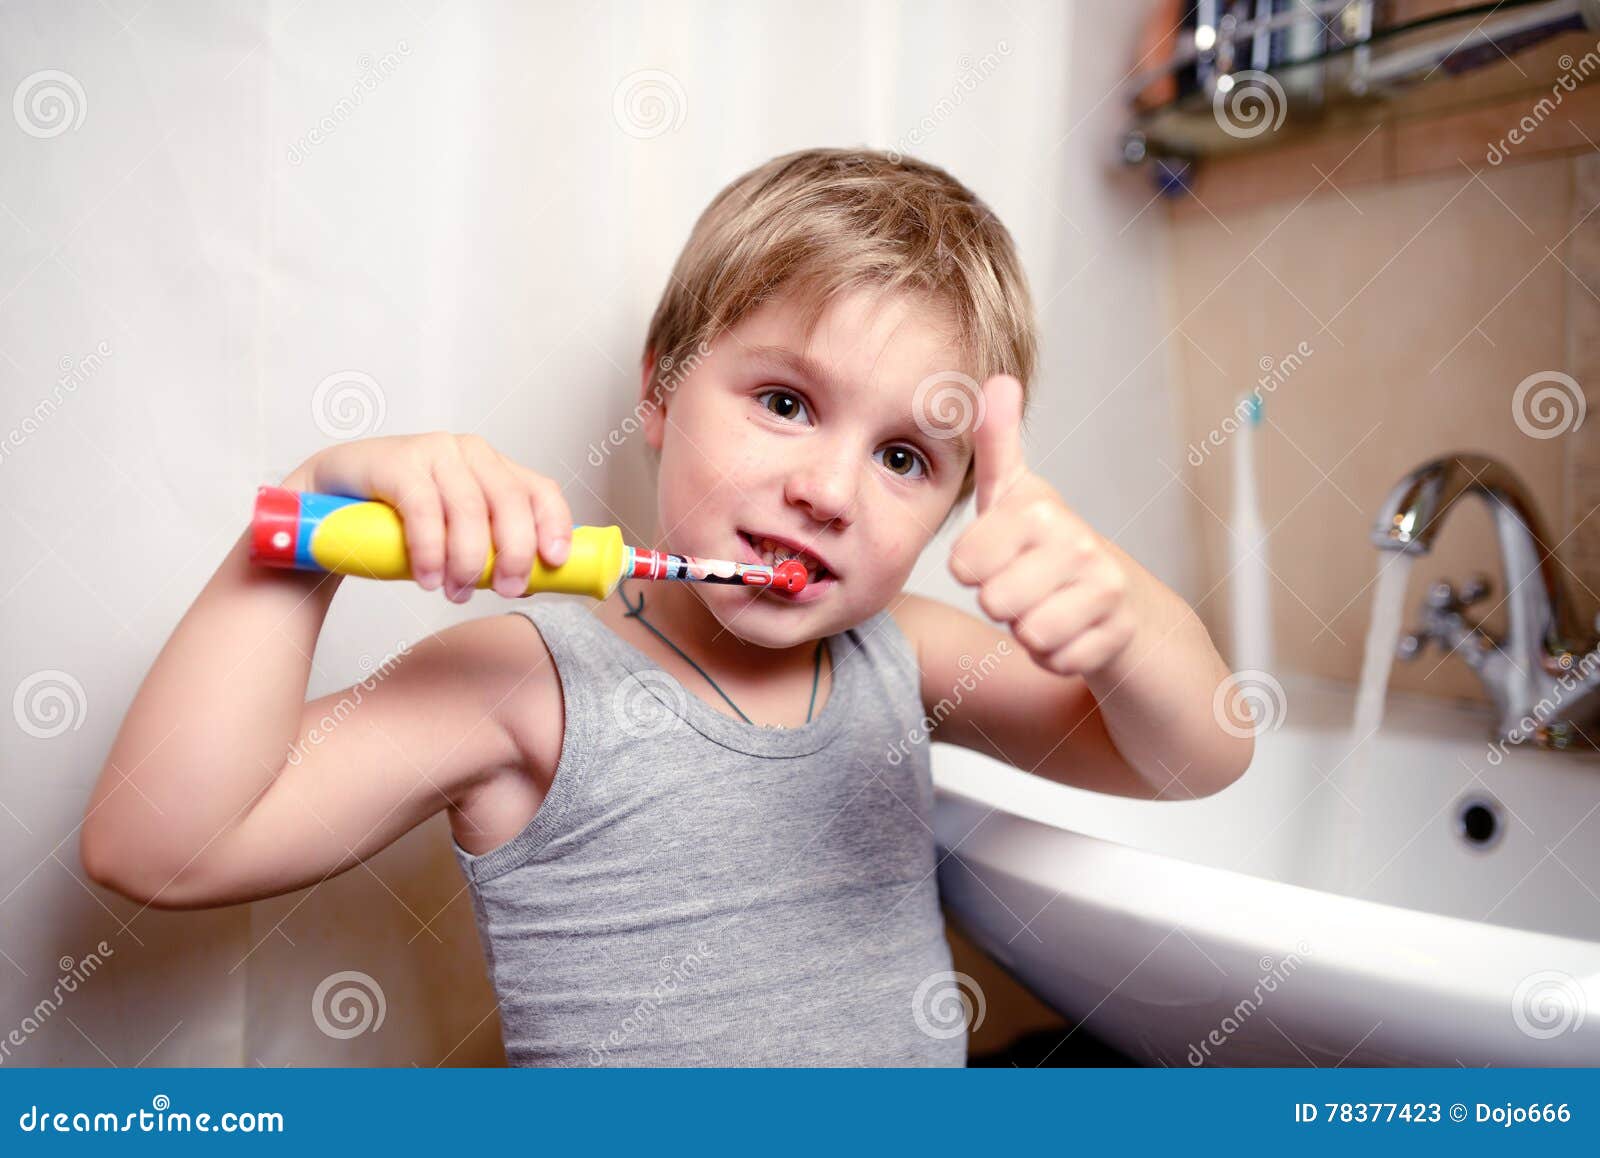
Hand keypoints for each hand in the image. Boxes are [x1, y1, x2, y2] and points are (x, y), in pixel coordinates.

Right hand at [283, 432, 572, 602]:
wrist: (325, 503)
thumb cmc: (398, 523)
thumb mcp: (453, 536)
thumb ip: (488, 552)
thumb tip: (529, 584)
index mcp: (495, 468)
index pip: (541, 490)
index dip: (555, 525)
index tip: (554, 562)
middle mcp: (470, 452)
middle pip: (511, 502)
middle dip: (513, 553)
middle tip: (504, 590)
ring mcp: (434, 452)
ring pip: (470, 509)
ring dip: (467, 560)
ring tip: (454, 593)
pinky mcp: (397, 461)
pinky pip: (424, 509)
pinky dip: (431, 550)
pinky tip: (427, 578)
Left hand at [948, 376, 1136, 676]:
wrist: (1120, 600)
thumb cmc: (1047, 546)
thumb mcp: (1015, 496)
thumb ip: (997, 443)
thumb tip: (998, 379)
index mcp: (1040, 510)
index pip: (964, 565)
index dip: (973, 570)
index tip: (998, 555)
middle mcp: (1077, 544)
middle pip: (994, 603)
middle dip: (1002, 604)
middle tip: (1026, 586)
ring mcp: (1103, 590)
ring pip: (1027, 635)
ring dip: (1028, 631)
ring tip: (1047, 606)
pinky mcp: (1116, 635)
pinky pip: (1055, 661)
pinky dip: (1056, 656)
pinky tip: (1071, 631)